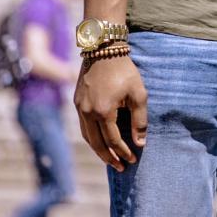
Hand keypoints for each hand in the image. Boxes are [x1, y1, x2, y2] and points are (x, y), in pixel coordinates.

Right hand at [74, 54, 147, 170]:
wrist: (103, 50)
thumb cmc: (125, 71)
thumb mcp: (138, 94)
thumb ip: (140, 120)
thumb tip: (140, 142)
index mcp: (103, 112)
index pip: (113, 140)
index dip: (123, 152)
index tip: (132, 160)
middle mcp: (87, 112)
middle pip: (96, 144)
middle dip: (109, 157)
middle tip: (120, 167)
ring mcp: (79, 107)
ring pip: (87, 136)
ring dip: (98, 150)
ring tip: (110, 158)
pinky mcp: (76, 102)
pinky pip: (83, 126)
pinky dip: (91, 137)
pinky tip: (99, 141)